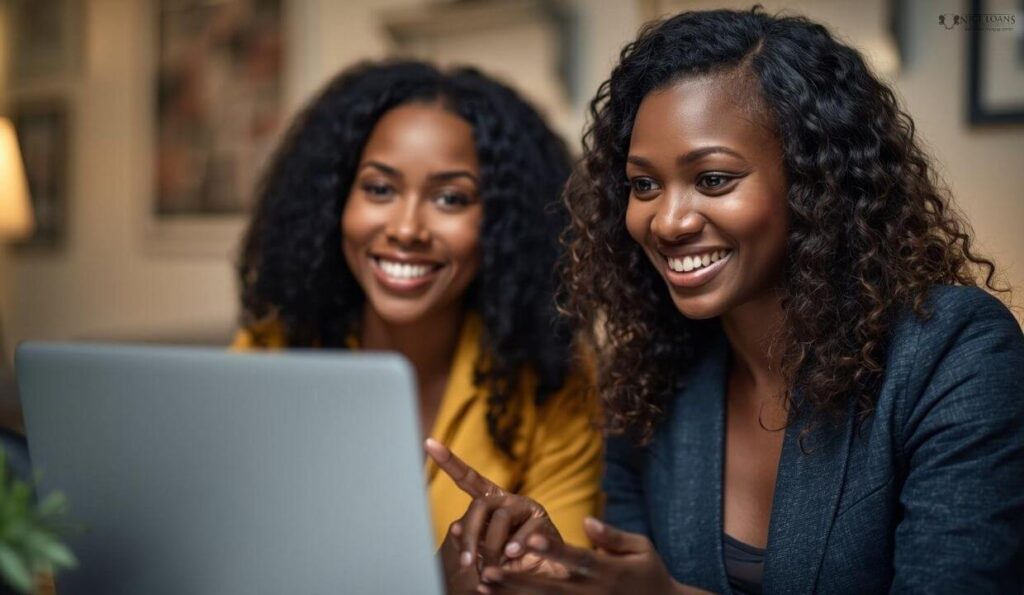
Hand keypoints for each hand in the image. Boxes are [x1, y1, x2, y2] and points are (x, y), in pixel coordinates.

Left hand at [425, 439, 567, 583]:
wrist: (541, 572)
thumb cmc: (506, 559)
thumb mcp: (482, 549)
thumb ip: (469, 538)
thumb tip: (456, 528)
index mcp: (488, 500)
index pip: (467, 478)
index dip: (449, 461)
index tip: (429, 443)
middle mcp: (505, 498)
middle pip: (479, 505)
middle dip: (470, 535)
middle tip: (467, 563)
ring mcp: (525, 505)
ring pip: (500, 518)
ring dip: (493, 548)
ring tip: (494, 568)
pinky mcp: (542, 518)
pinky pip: (525, 531)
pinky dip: (517, 546)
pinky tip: (513, 556)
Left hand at [477, 517, 698, 594]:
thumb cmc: (650, 572)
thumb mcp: (641, 548)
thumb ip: (612, 536)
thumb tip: (588, 521)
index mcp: (608, 571)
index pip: (576, 558)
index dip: (553, 549)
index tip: (530, 538)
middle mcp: (592, 592)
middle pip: (550, 586)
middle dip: (518, 579)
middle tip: (488, 570)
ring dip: (513, 594)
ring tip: (484, 584)